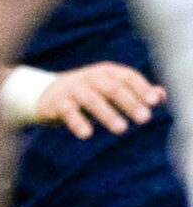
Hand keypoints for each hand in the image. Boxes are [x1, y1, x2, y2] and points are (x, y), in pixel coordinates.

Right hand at [39, 61, 164, 137]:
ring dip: (107, 114)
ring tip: (121, 129)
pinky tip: (86, 134)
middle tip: (144, 119)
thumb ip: (136, 93)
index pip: (127, 77)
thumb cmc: (88, 94)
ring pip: (92, 100)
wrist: (46, 95)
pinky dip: (77, 123)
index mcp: (106, 72)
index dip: (141, 88)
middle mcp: (90, 77)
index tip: (154, 102)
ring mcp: (73, 90)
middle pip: (112, 88)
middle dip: (129, 103)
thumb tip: (160, 96)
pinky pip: (68, 113)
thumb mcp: (111, 90)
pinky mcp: (57, 104)